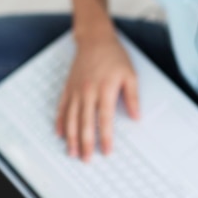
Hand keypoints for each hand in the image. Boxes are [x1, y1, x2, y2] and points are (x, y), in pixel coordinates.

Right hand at [55, 33, 138, 160]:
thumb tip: (137, 116)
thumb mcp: (130, 74)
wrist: (95, 39)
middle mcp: (88, 92)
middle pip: (85, 123)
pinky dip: (60, 122)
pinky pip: (62, 107)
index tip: (106, 151)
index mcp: (105, 89)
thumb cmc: (113, 56)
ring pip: (71, 118)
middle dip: (85, 143)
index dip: (105, 137)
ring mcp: (76, 90)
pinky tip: (60, 133)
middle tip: (86, 159)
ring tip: (72, 151)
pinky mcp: (68, 87)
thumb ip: (133, 97)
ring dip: (71, 137)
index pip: (104, 119)